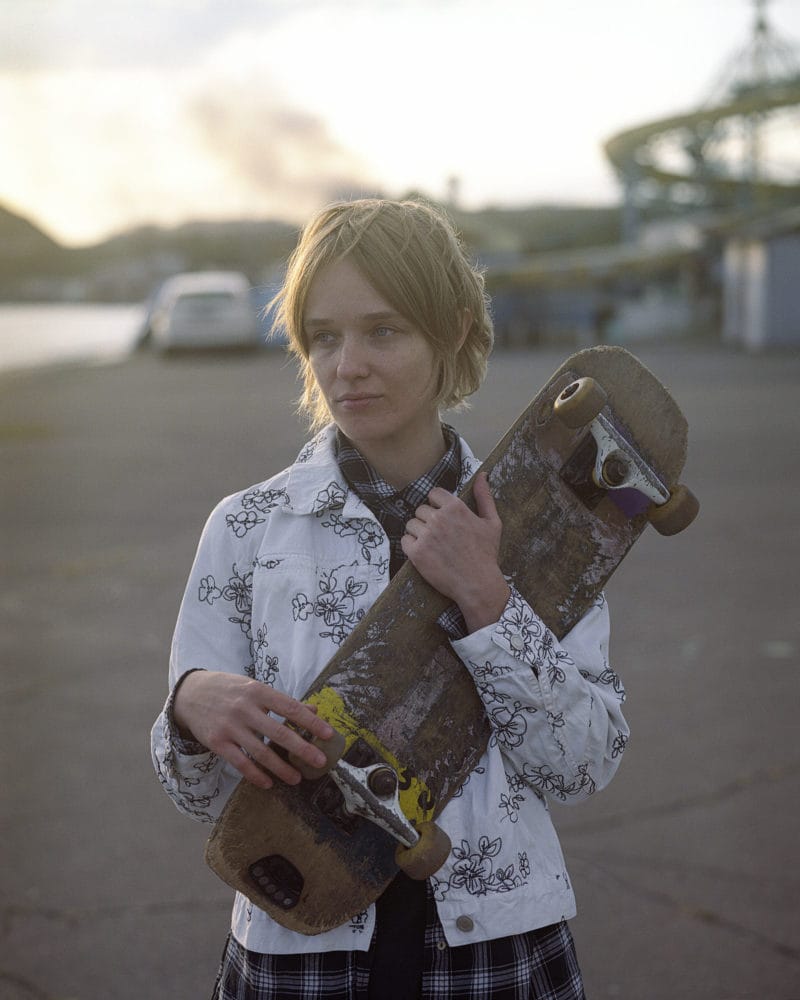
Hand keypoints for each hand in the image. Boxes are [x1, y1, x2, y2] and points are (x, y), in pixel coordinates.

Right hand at [172, 670, 334, 788]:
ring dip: (281, 768)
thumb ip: (282, 701)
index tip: (329, 734)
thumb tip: (313, 709)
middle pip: (279, 732)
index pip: (290, 708)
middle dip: (302, 749)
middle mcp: (245, 709)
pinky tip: (268, 782)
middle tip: (320, 762)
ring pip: (261, 752)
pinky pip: (240, 763)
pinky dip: (255, 775)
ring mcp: (230, 727)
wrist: (190, 694)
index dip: (311, 722)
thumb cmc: (229, 691)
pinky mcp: (218, 743)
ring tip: (297, 778)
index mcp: (258, 691)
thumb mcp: (254, 688)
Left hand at [401, 471, 509, 632]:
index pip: (433, 494)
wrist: (478, 583)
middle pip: (420, 509)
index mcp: (455, 507)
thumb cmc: (486, 553)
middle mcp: (438, 518)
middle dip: (428, 520)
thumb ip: (484, 496)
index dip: (437, 505)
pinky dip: (412, 546)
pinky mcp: (416, 553)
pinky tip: (425, 553)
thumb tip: (483, 475)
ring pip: (411, 524)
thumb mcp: (492, 522)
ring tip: (433, 545)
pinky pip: (405, 540)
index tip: (444, 518)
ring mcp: (426, 535)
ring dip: (419, 532)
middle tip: (440, 536)